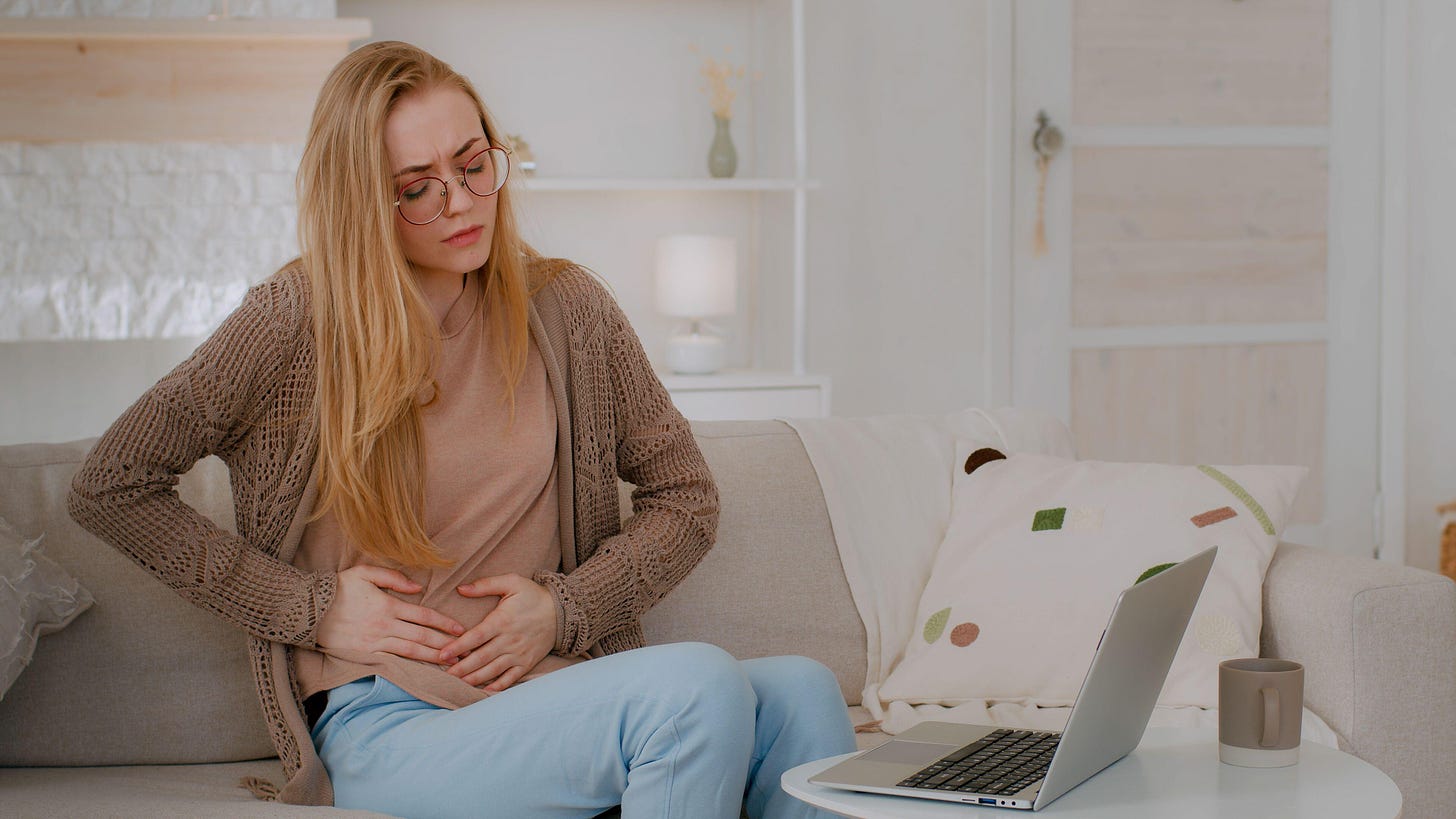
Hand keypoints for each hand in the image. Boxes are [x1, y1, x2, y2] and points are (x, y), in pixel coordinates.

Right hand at [316, 565, 466, 662]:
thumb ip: (393, 577)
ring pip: (411, 651)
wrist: (307, 610)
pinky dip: (411, 666)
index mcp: (387, 605)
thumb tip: (418, 588)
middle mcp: (384, 626)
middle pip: (422, 636)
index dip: (444, 623)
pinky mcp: (365, 654)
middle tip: (466, 651)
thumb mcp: (364, 573)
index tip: (460, 629)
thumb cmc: (338, 588)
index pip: (423, 615)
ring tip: (451, 663)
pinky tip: (423, 670)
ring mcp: (374, 642)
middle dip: (446, 644)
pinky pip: (393, 661)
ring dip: (433, 658)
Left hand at [438, 573, 556, 692]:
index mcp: (502, 621)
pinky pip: (511, 678)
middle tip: (445, 674)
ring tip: (458, 683)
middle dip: (461, 667)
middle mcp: (509, 640)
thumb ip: (486, 585)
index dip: (458, 647)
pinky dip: (498, 686)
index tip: (442, 654)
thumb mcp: (512, 582)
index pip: (476, 637)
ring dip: (474, 678)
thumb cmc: (533, 595)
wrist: (563, 611)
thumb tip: (461, 588)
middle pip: (481, 657)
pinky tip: (484, 691)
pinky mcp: (527, 662)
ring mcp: (519, 653)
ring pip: (493, 670)